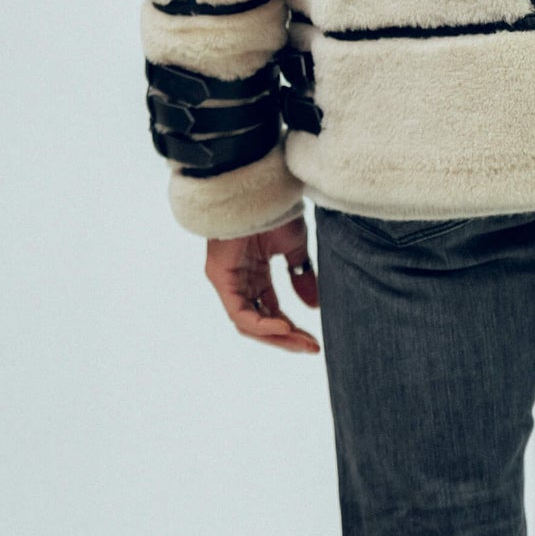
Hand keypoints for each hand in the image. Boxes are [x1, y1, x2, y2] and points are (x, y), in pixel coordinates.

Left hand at [205, 216, 321, 352]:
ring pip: (248, 323)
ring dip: (275, 336)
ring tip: (301, 342)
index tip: (314, 341)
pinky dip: (261, 324)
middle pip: (260, 322)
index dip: (291, 329)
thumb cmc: (274, 209)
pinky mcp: (220, 278)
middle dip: (286, 338)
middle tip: (310, 348)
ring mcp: (228, 281)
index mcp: (254, 274)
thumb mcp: (294, 248)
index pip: (270, 310)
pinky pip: (240, 313)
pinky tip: (283, 326)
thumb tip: (314, 307)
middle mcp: (239, 281)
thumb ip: (301, 276)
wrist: (260, 187)